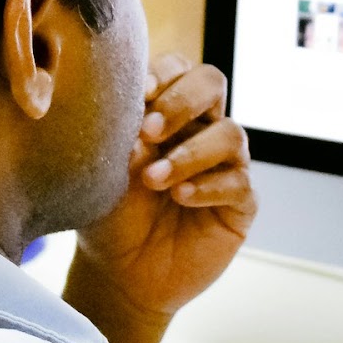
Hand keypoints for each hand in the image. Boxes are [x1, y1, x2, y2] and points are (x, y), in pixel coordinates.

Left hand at [71, 53, 256, 323]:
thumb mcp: (103, 170)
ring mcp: (223, 164)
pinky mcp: (239, 203)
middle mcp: (198, 129)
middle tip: (150, 131)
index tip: (138, 94)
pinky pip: (238, 182)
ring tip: (154, 179)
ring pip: (231, 134)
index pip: (176, 68)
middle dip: (182, 101)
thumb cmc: (109, 214)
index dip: (163, 74)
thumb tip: (135, 114)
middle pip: (212, 83)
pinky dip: (207, 186)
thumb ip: (119, 135)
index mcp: (165, 111)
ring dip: (190, 153)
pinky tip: (180, 197)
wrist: (119, 274)